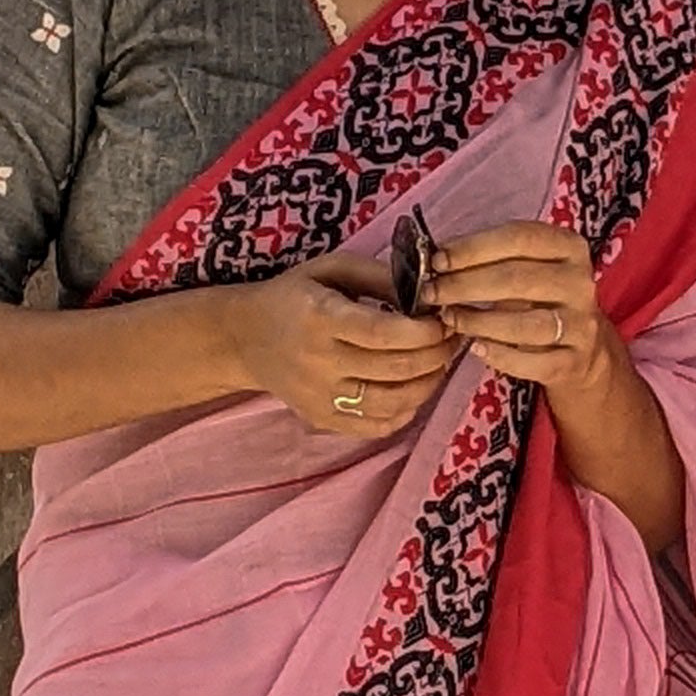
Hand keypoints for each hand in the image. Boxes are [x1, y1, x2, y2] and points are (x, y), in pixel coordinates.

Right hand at [223, 253, 456, 435]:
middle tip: (451, 338)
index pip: (385, 334)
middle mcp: (320, 363)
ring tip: (438, 363)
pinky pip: (378, 426)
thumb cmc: (293, 296)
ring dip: (428, 384)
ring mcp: (322, 397)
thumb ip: (379, 277)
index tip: (442, 320)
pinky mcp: (324, 419)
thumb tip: (426, 294)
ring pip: (393, 402)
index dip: (424, 331)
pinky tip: (414, 388)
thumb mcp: (331, 269)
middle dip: (437, 354)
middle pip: (396, 369)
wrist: (244, 338)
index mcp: (321, 319)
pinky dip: (407, 410)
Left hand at [423, 223, 616, 399]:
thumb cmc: (543, 299)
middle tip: (433, 293)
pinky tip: (476, 347)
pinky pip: (530, 361)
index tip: (438, 260)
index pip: (519, 238)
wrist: (584, 349)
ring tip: (449, 319)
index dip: (473, 248)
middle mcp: (580, 283)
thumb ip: (494, 259)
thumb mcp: (530, 268)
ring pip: (524, 323)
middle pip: (517, 279)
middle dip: (465, 285)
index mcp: (569, 248)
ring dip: (478, 321)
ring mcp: (581, 325)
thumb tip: (439, 260)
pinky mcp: (574, 361)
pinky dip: (499, 355)